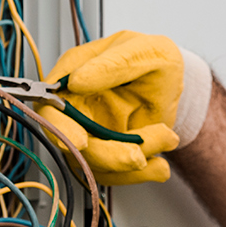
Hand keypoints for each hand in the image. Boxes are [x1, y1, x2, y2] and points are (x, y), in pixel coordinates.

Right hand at [37, 31, 211, 184]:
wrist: (175, 84)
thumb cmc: (156, 59)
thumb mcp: (146, 52)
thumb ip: (114, 63)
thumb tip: (76, 80)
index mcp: (75, 73)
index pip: (50, 106)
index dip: (59, 128)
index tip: (82, 141)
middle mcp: (77, 106)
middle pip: (72, 143)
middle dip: (106, 155)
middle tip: (136, 156)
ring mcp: (91, 132)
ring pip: (97, 163)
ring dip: (135, 160)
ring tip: (167, 137)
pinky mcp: (108, 151)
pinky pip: (116, 174)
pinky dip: (142, 173)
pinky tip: (160, 165)